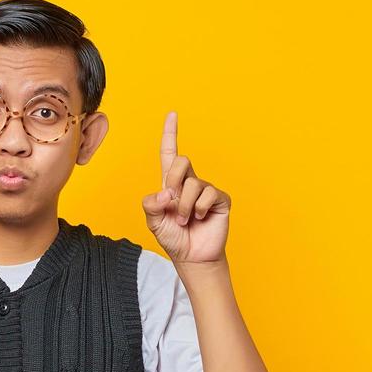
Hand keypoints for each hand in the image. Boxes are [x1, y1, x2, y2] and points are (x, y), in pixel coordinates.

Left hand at [140, 110, 230, 264]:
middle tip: (171, 202)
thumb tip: (165, 191)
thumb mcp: (153, 222)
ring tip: (184, 221)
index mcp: (171, 184)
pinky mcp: (220, 199)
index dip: (170, 134)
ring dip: (183, 206)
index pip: (169, 154)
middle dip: (173, 180)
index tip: (172, 114)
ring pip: (192, 183)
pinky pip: (207, 194)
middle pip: (181, 160)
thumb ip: (151, 204)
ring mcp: (205, 190)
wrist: (192, 257)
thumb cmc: (173, 238)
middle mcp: (189, 182)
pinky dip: (198, 209)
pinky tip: (200, 219)